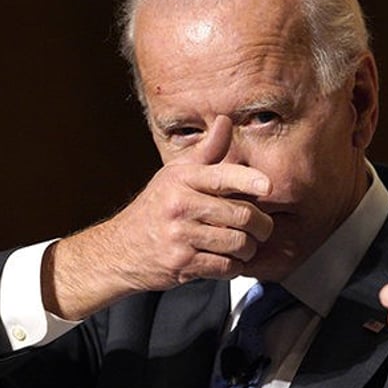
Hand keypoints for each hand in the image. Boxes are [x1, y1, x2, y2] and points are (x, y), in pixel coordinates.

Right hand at [43, 116, 273, 319]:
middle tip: (262, 228)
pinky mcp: (182, 263)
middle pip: (240, 214)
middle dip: (261, 225)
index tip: (267, 186)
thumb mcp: (176, 174)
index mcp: (181, 178)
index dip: (249, 180)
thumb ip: (207, 152)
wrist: (119, 249)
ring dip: (249, 249)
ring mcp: (180, 235)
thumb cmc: (156, 208)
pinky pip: (225, 266)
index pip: (221, 176)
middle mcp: (179, 204)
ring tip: (245, 246)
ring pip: (237, 243)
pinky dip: (234, 267)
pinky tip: (228, 260)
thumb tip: (225, 121)